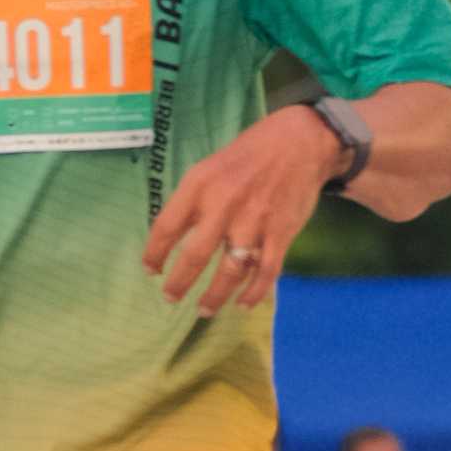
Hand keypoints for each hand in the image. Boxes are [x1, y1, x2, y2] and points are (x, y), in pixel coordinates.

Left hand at [142, 109, 337, 314]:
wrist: (301, 141)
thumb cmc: (250, 155)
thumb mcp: (210, 166)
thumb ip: (193, 199)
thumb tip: (173, 236)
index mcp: (200, 184)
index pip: (167, 226)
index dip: (154, 253)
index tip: (150, 269)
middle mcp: (224, 204)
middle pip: (195, 256)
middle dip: (179, 283)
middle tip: (171, 297)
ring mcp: (255, 221)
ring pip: (230, 271)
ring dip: (214, 296)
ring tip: (204, 309)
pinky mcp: (281, 232)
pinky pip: (265, 272)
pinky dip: (254, 293)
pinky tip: (243, 303)